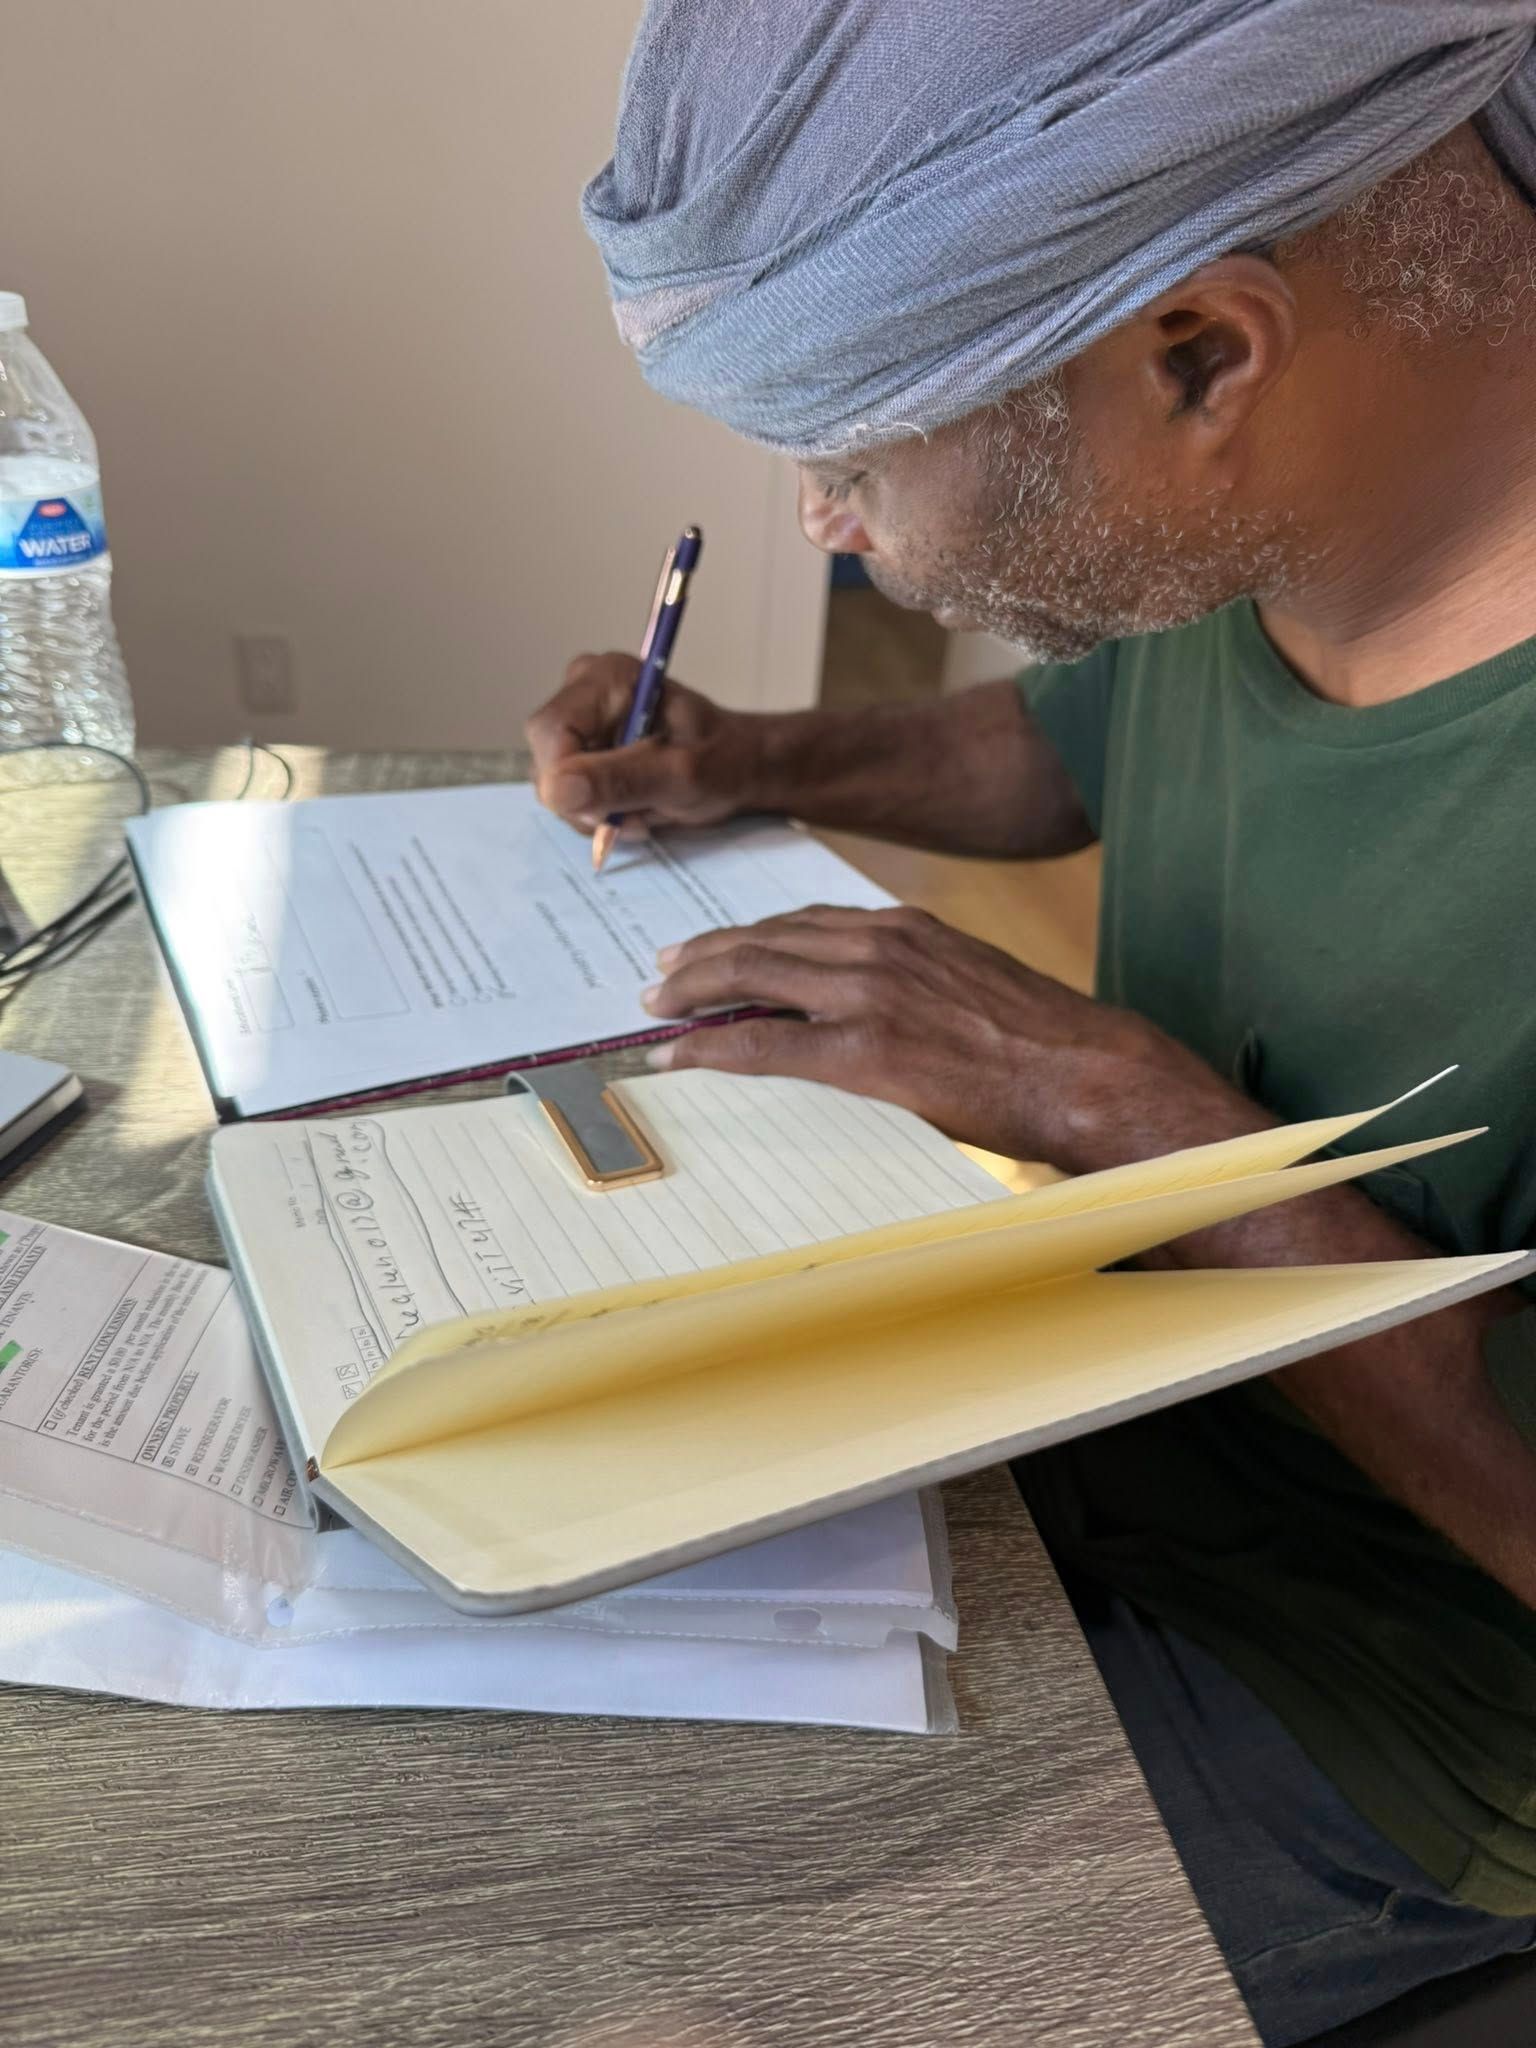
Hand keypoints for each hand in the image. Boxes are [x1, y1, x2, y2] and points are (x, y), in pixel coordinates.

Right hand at [527, 653, 763, 835]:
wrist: (738, 766)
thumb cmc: (722, 761)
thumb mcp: (680, 775)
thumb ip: (620, 779)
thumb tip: (558, 789)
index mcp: (607, 678)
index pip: (550, 731)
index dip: (565, 778)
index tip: (604, 811)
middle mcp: (583, 693)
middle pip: (547, 761)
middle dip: (588, 800)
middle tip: (639, 811)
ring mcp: (579, 723)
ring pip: (555, 786)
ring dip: (597, 812)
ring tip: (644, 808)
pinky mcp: (580, 751)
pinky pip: (568, 795)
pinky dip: (600, 813)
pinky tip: (634, 808)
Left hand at [641, 905, 1247, 1170]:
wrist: (1087, 1072)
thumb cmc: (1039, 1043)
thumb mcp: (969, 982)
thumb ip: (911, 980)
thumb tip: (865, 1004)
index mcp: (904, 928)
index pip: (800, 921)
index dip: (744, 936)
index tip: (706, 950)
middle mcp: (878, 947)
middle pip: (762, 941)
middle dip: (700, 959)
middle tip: (659, 977)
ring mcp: (869, 995)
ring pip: (751, 979)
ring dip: (692, 994)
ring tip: (656, 1010)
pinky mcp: (866, 1052)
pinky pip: (764, 1045)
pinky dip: (710, 1048)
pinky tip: (677, 1055)